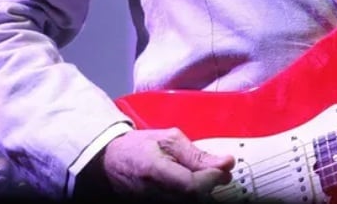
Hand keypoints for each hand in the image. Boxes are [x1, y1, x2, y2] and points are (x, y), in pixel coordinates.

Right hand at [93, 128, 233, 199]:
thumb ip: (197, 154)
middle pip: (194, 199)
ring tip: (208, 177)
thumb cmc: (138, 147)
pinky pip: (183, 202)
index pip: (192, 186)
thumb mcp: (168, 139)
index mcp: (155, 171)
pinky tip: (196, 185)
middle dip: (213, 186)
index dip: (213, 178)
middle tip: (221, 173)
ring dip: (205, 191)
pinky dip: (193, 195)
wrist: (111, 163)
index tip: (225, 166)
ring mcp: (154, 202)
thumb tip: (225, 162)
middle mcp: (154, 193)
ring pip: (191, 202)